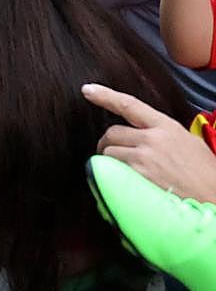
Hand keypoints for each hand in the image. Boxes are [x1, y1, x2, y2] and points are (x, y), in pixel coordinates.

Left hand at [84, 83, 215, 203]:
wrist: (215, 200)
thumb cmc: (207, 176)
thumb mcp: (190, 144)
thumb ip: (165, 135)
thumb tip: (146, 133)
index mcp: (167, 127)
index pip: (129, 105)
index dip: (106, 96)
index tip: (88, 90)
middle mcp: (153, 139)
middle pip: (112, 132)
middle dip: (107, 143)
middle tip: (110, 152)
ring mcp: (144, 158)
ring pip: (109, 152)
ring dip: (110, 161)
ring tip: (123, 172)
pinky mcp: (138, 178)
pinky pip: (112, 171)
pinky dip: (112, 176)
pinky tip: (124, 183)